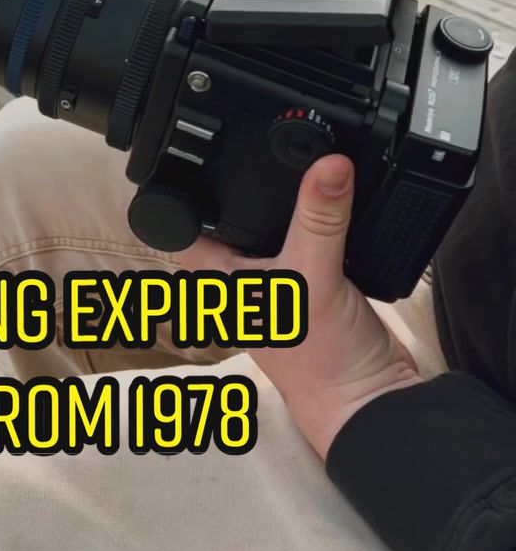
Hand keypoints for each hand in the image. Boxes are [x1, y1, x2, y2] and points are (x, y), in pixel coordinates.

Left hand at [177, 154, 421, 459]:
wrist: (370, 398)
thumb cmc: (321, 363)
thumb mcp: (314, 276)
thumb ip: (319, 219)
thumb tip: (329, 165)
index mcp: (222, 282)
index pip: (184, 230)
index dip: (181, 194)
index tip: (190, 157)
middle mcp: (242, 282)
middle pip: (230, 222)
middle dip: (239, 189)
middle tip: (251, 152)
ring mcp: (279, 283)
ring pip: (271, 229)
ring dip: (281, 206)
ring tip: (295, 173)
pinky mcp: (315, 283)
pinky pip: (311, 239)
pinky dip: (319, 220)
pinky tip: (330, 203)